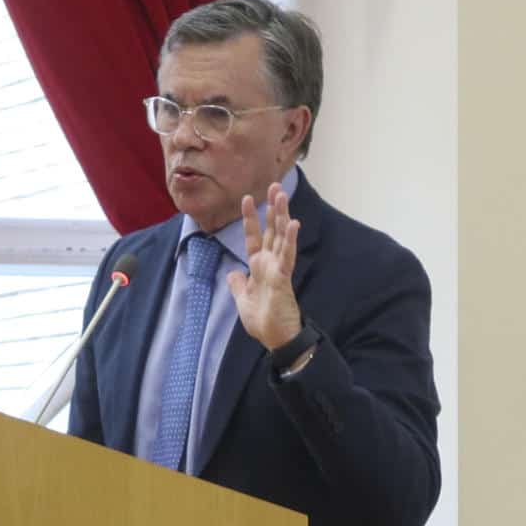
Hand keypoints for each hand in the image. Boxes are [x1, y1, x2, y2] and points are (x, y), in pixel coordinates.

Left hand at [227, 183, 304, 351]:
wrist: (276, 339)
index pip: (254, 237)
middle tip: (275, 186)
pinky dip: (290, 239)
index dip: (251, 218)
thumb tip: (232, 274)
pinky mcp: (283, 278)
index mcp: (259, 267)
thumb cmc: (263, 322)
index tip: (247, 198)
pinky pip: (287, 255)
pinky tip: (293, 223)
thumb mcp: (242, 301)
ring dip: (282, 215)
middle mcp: (270, 264)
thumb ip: (238, 285)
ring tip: (282, 195)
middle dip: (272, 208)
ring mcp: (278, 269)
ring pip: (281, 237)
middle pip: (271, 230)